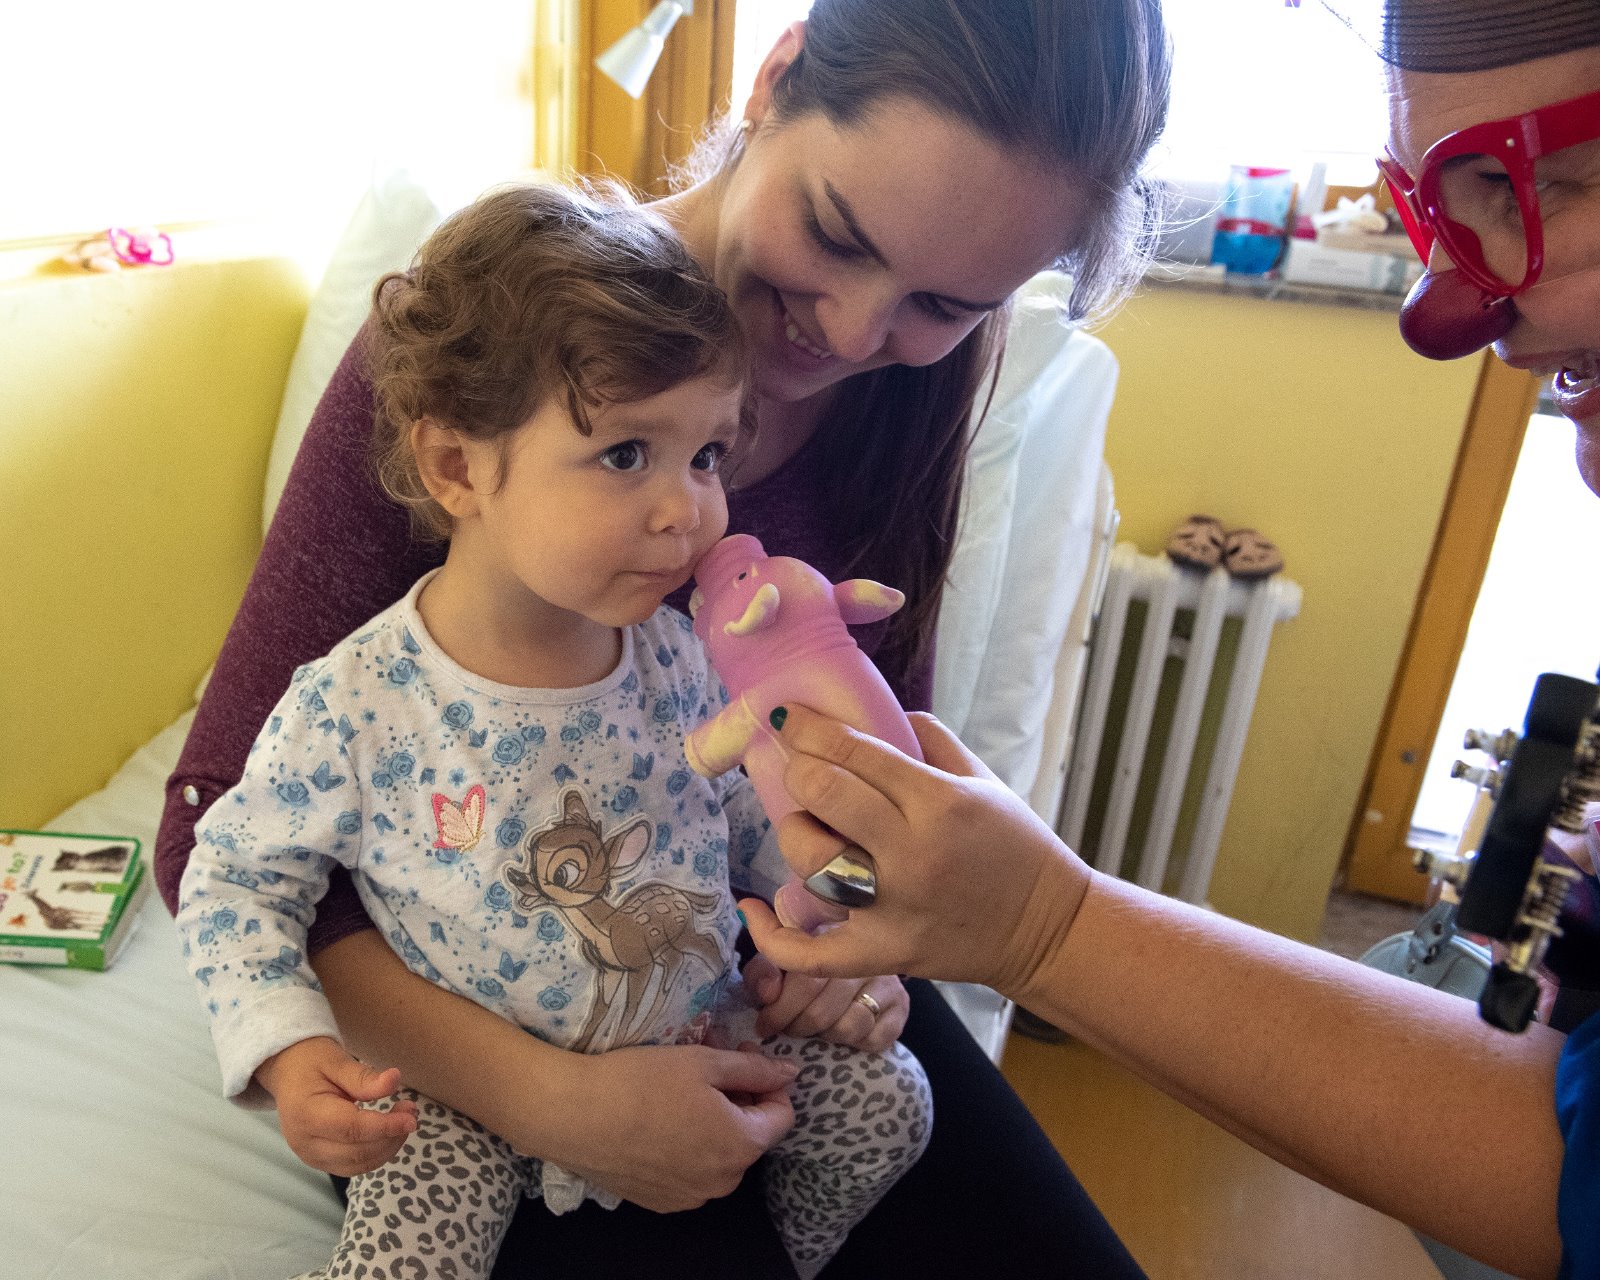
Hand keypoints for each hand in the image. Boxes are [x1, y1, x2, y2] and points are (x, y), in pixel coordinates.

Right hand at [254, 1036, 418, 1176]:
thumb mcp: (337, 1061)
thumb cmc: (312, 1062)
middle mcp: (305, 1142)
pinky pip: (353, 1166)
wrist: (288, 1072)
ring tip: (404, 1119)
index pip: (351, 1129)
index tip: (411, 1118)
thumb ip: (364, 1077)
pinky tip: (389, 1132)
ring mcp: (310, 1155)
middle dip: (391, 1136)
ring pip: (358, 1164)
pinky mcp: (319, 1160)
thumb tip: (394, 1081)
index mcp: (306, 1114)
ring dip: (388, 1147)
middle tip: (411, 1110)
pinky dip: (377, 1154)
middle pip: (357, 1152)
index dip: (385, 1126)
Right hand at [542, 1043, 797, 1212]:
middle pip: (750, 1135)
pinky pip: (691, 1171)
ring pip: (720, 1154)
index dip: (767, 1079)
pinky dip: (687, 1145)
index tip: (740, 1052)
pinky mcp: (660, 1201)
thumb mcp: (704, 1061)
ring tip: (681, 1089)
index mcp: (742, 1145)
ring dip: (714, 1121)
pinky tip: (658, 1120)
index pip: (782, 1114)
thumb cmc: (643, 1080)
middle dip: (739, 1097)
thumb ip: (755, 1068)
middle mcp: (724, 1182)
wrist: (573, 1115)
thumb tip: (792, 1073)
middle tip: (709, 1062)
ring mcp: (690, 1196)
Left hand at [738, 706, 1090, 995]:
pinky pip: (812, 953)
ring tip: (806, 824)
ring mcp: (893, 909)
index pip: (853, 752)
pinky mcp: (884, 954)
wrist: (1047, 929)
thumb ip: (927, 738)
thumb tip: (868, 718)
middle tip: (796, 766)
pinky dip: (772, 936)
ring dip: (795, 833)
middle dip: (797, 771)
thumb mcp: (981, 778)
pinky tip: (752, 907)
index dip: (806, 727)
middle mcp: (911, 854)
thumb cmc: (1014, 845)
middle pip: (822, 796)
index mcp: (939, 802)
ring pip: (809, 862)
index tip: (782, 715)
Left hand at [743, 952, 906, 1051]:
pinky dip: (855, 1042)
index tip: (764, 1023)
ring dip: (825, 1035)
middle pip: (823, 1011)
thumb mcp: (779, 964)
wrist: (859, 958)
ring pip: (849, 1028)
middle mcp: (865, 955)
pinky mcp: (902, 1007)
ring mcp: (887, 981)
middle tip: (785, 1029)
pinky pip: (874, 1039)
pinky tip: (845, 1027)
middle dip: (796, 1027)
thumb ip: (764, 973)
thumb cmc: (809, 965)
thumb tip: (766, 992)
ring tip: (816, 1027)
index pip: (804, 980)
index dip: (780, 1008)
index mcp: (829, 935)